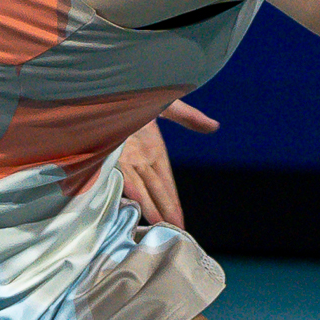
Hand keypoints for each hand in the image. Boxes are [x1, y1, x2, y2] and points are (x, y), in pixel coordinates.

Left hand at [121, 99, 218, 228]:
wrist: (106, 86)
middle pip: (155, 190)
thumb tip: (214, 127)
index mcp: (153, 150)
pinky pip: (120, 172)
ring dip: (147, 206)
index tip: (180, 221)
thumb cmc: (135, 93)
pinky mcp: (108, 150)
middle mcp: (139, 158)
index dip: (173, 202)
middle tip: (172, 233)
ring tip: (155, 226)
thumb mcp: (166, 103)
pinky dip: (127, 187)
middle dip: (164, 211)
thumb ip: (187, 117)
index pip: (166, 183)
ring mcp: (124, 156)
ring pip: (139, 187)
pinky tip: (132, 202)